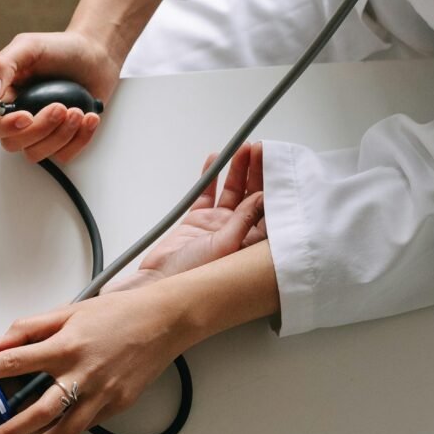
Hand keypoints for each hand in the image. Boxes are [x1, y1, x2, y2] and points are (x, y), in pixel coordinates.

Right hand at [0, 30, 119, 163]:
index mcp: (1, 97)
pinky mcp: (60, 141)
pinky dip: (79, 139)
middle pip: (12, 144)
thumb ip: (3, 66)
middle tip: (61, 106)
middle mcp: (16, 118)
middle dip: (40, 128)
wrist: (95, 57)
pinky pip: (63, 155)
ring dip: (61, 134)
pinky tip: (88, 118)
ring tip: (78, 111)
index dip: (3, 127)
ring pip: (37, 153)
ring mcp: (38, 132)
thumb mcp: (28, 46)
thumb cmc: (60, 49)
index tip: (26, 116)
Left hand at [0, 282, 188, 433]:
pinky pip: (85, 425)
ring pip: (63, 432)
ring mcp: (101, 394)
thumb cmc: (119, 313)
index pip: (12, 361)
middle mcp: (82, 374)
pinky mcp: (117, 406)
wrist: (165, 322)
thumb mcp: (69, 311)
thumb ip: (31, 327)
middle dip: (7, 431)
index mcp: (66, 346)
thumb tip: (0, 342)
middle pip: (37, 411)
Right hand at [105, 142, 265, 292]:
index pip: (269, 210)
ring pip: (231, 192)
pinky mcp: (197, 221)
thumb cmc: (194, 278)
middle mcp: (237, 234)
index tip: (274, 165)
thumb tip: (263, 197)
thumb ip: (244, 220)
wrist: (159, 283)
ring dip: (237, 171)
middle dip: (257, 173)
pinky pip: (207, 194)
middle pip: (253, 197)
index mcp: (250, 244)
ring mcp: (216, 226)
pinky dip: (211, 177)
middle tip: (260, 150)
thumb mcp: (225, 246)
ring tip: (242, 150)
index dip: (273, 186)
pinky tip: (215, 160)